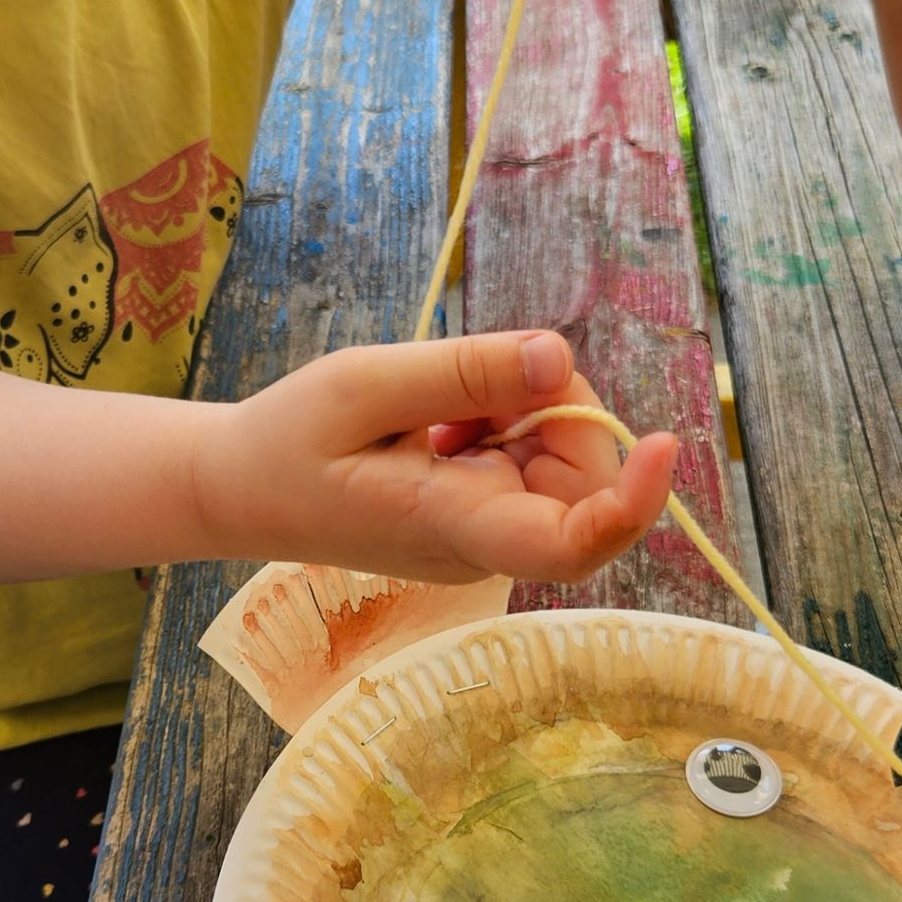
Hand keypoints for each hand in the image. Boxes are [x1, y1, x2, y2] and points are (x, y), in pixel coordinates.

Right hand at [202, 331, 676, 584]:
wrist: (242, 490)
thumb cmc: (288, 442)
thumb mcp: (364, 386)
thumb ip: (463, 373)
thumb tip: (557, 356)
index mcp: (451, 526)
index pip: (567, 544)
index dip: (630, 501)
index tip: (660, 442)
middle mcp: (483, 545)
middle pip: (581, 485)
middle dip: (558, 411)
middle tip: (483, 373)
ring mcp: (486, 536)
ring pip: (561, 466)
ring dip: (524, 412)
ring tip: (441, 404)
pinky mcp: (483, 517)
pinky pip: (530, 464)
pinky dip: (504, 424)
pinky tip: (442, 420)